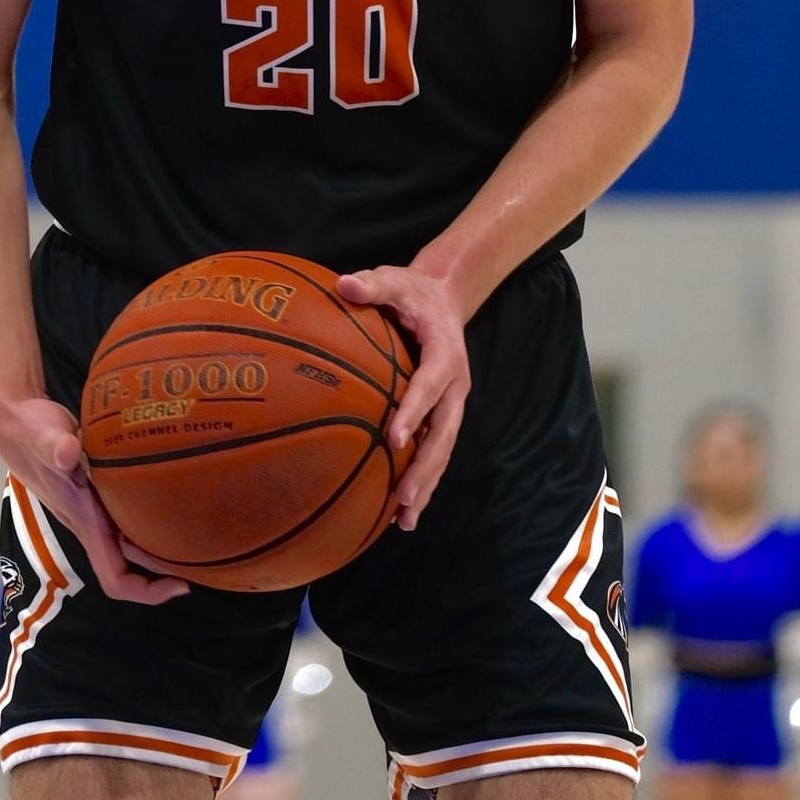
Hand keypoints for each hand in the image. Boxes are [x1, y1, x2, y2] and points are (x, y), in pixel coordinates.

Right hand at [0, 392, 189, 603]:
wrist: (15, 422)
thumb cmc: (30, 432)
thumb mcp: (43, 435)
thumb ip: (54, 445)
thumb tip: (67, 452)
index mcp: (83, 522)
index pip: (115, 577)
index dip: (147, 591)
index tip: (182, 585)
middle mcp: (92, 523)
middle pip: (132, 566)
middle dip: (167, 570)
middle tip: (210, 560)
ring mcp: (96, 509)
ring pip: (133, 542)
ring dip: (163, 546)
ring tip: (203, 534)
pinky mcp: (100, 491)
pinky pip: (131, 516)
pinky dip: (155, 516)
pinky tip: (179, 495)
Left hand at [337, 265, 469, 530]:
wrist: (445, 296)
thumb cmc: (413, 290)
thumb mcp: (396, 280)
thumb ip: (373, 284)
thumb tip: (343, 283)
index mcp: (445, 354)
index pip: (430, 386)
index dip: (415, 412)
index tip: (394, 438)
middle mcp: (455, 386)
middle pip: (444, 433)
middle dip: (425, 467)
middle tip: (403, 496)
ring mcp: (452, 404)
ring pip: (443, 450)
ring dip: (426, 485)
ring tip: (404, 520)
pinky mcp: (443, 414)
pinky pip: (435, 451)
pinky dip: (423, 480)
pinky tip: (403, 511)